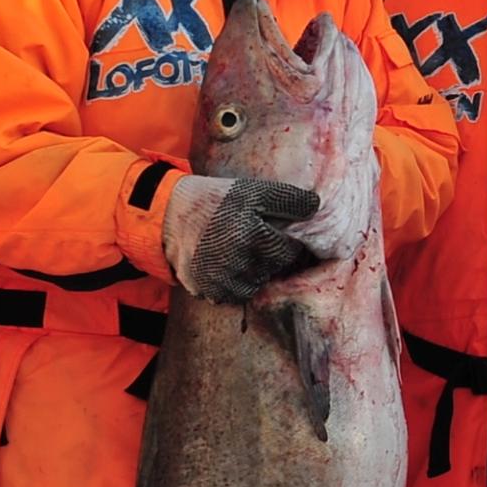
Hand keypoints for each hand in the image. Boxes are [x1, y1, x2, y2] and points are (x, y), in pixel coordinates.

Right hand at [163, 174, 325, 301]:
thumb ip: (288, 198)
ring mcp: (220, 280)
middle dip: (272, 259)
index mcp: (252, 235)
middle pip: (274, 271)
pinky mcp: (206, 290)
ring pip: (255, 287)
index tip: (282, 237)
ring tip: (241, 253)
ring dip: (255, 273)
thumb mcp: (252, 190)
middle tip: (258, 242)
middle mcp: (237, 262)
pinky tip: (226, 265)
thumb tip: (317, 208)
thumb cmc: (215, 199)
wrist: (169, 213)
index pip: (291, 253)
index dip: (290, 245)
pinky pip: (232, 296)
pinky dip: (234, 285)